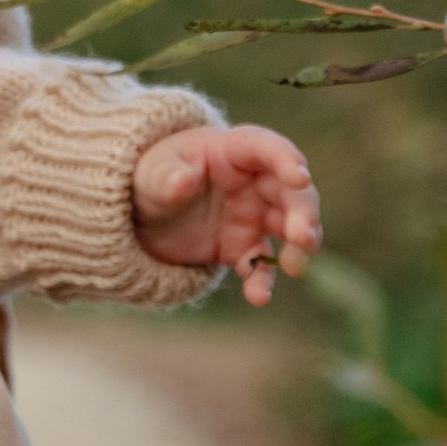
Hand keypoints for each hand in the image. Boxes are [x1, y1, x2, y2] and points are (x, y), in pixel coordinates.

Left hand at [131, 122, 320, 306]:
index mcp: (234, 151)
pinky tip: (259, 297)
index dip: (287, 160)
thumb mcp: (151, 173)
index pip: (267, 148)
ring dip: (300, 247)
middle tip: (303, 236)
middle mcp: (254, 182)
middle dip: (303, 213)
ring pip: (290, 228)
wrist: (143, 212)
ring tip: (296, 267)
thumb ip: (167, 176)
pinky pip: (260, 265)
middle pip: (291, 192)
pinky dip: (262, 281)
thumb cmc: (154, 176)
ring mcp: (253, 216)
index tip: (300, 178)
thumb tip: (184, 181)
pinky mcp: (244, 248)